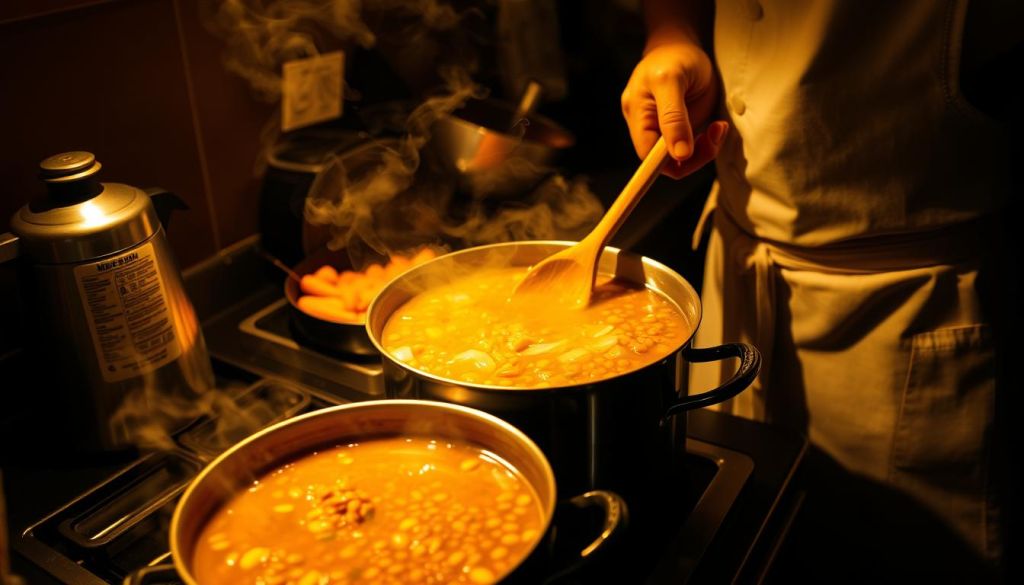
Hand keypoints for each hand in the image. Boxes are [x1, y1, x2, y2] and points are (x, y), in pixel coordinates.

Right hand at [621, 41, 726, 178]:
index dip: (666, 164)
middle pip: (665, 161)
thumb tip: (679, 155)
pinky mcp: (680, 128)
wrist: (683, 45)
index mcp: (638, 114)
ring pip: (682, 158)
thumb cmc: (674, 57)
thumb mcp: (672, 81)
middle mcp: (647, 126)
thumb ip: (673, 118)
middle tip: (714, 134)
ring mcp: (664, 129)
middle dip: (693, 155)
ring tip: (719, 128)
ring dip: (705, 149)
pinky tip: (718, 126)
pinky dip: (709, 142)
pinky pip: (693, 147)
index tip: (690, 157)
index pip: (647, 155)